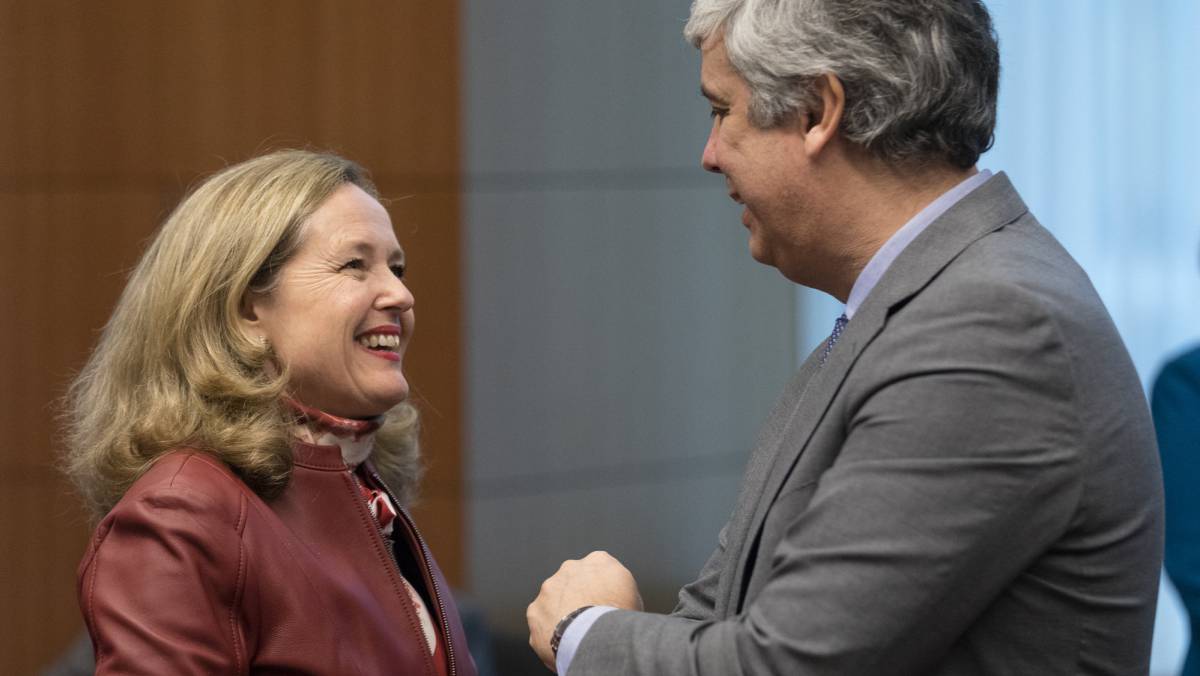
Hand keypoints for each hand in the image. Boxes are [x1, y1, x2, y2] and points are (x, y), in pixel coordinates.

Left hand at [527, 551, 643, 670]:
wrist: (595, 635)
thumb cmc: (620, 616)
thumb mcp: (632, 594)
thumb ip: (617, 586)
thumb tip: (611, 595)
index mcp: (599, 561)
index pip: (599, 569)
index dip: (602, 589)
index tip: (605, 604)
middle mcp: (570, 568)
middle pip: (574, 582)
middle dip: (578, 597)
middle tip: (588, 620)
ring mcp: (549, 588)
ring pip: (554, 601)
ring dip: (561, 613)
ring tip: (576, 634)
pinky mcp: (534, 611)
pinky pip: (542, 622)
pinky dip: (550, 632)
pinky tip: (562, 643)